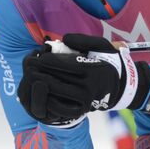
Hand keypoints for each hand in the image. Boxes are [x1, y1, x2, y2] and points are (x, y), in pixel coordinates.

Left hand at [18, 34, 149, 126]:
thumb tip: (64, 39)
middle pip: (56, 79)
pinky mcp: (82, 109)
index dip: (47, 60)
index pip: (64, 64)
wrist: (120, 86)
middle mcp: (89, 86)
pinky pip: (61, 107)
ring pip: (56, 93)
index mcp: (93, 69)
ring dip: (41, 86)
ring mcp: (85, 100)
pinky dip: (48, 101)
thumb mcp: (102, 45)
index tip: (38, 56)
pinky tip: (41, 93)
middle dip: (39, 72)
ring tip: (32, 78)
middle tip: (29, 66)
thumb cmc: (108, 61)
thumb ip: (83, 40)